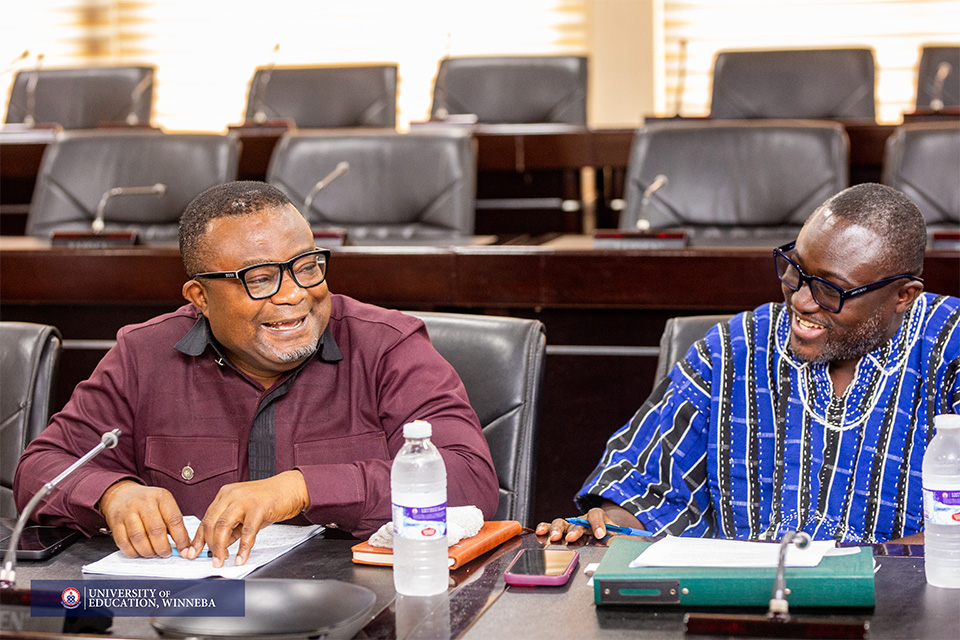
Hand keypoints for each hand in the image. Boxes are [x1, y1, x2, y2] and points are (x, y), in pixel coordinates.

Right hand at [98, 480, 191, 558]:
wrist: (121, 494)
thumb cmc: (147, 502)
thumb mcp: (164, 504)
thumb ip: (174, 523)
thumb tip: (185, 545)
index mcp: (161, 497)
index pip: (174, 520)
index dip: (181, 539)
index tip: (185, 550)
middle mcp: (144, 503)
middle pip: (156, 531)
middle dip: (163, 548)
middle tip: (166, 554)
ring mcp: (128, 512)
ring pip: (139, 538)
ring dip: (148, 551)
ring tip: (154, 554)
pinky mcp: (115, 522)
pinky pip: (124, 542)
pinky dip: (133, 552)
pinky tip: (140, 552)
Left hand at [189, 470, 308, 567]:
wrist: (291, 488)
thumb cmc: (269, 499)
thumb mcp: (245, 513)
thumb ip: (232, 528)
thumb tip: (221, 545)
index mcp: (225, 495)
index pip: (206, 518)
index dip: (199, 538)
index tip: (193, 552)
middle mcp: (231, 495)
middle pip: (212, 522)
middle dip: (209, 545)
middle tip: (213, 560)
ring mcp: (244, 500)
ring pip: (223, 526)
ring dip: (220, 547)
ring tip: (222, 560)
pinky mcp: (258, 507)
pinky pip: (247, 532)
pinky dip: (242, 548)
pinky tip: (241, 557)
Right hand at [535, 502, 644, 542]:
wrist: (608, 537)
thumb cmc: (614, 539)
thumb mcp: (623, 540)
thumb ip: (625, 542)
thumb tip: (632, 548)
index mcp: (599, 520)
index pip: (597, 514)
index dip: (598, 523)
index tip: (600, 535)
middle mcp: (583, 521)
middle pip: (577, 520)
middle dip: (575, 529)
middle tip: (572, 538)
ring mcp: (571, 526)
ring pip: (562, 522)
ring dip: (558, 529)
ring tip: (556, 537)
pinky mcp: (562, 533)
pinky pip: (551, 528)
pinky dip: (545, 528)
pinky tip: (541, 532)